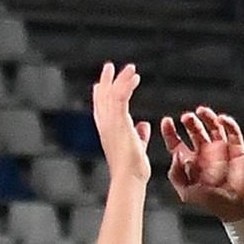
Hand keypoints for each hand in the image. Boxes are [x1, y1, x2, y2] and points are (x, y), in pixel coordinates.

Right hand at [90, 62, 147, 182]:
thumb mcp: (136, 146)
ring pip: (111, 93)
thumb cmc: (133, 169)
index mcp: (107, 130)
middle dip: (106, 81)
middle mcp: (105, 123)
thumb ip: (139, 134)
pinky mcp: (119, 120)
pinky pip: (120, 96)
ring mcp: (110, 121)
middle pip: (102, 96)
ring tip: (129, 67)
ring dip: (120, 78)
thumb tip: (144, 125)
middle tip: (109, 66)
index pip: (100, 108)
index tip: (100, 84)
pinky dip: (126, 84)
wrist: (129, 177)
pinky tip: (134, 76)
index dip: (100, 95)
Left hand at [159, 107, 243, 216]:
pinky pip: (233, 132)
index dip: (170, 131)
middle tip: (187, 117)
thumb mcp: (187, 193)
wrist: (239, 208)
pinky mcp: (238, 150)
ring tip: (202, 111)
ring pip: (213, 127)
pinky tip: (221, 119)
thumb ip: (176, 175)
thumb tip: (175, 154)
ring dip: (207, 117)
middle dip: (190, 121)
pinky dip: (228, 123)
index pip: (176, 142)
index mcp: (191, 162)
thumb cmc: (214, 204)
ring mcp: (222, 150)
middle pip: (194, 130)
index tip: (167, 121)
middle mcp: (205, 153)